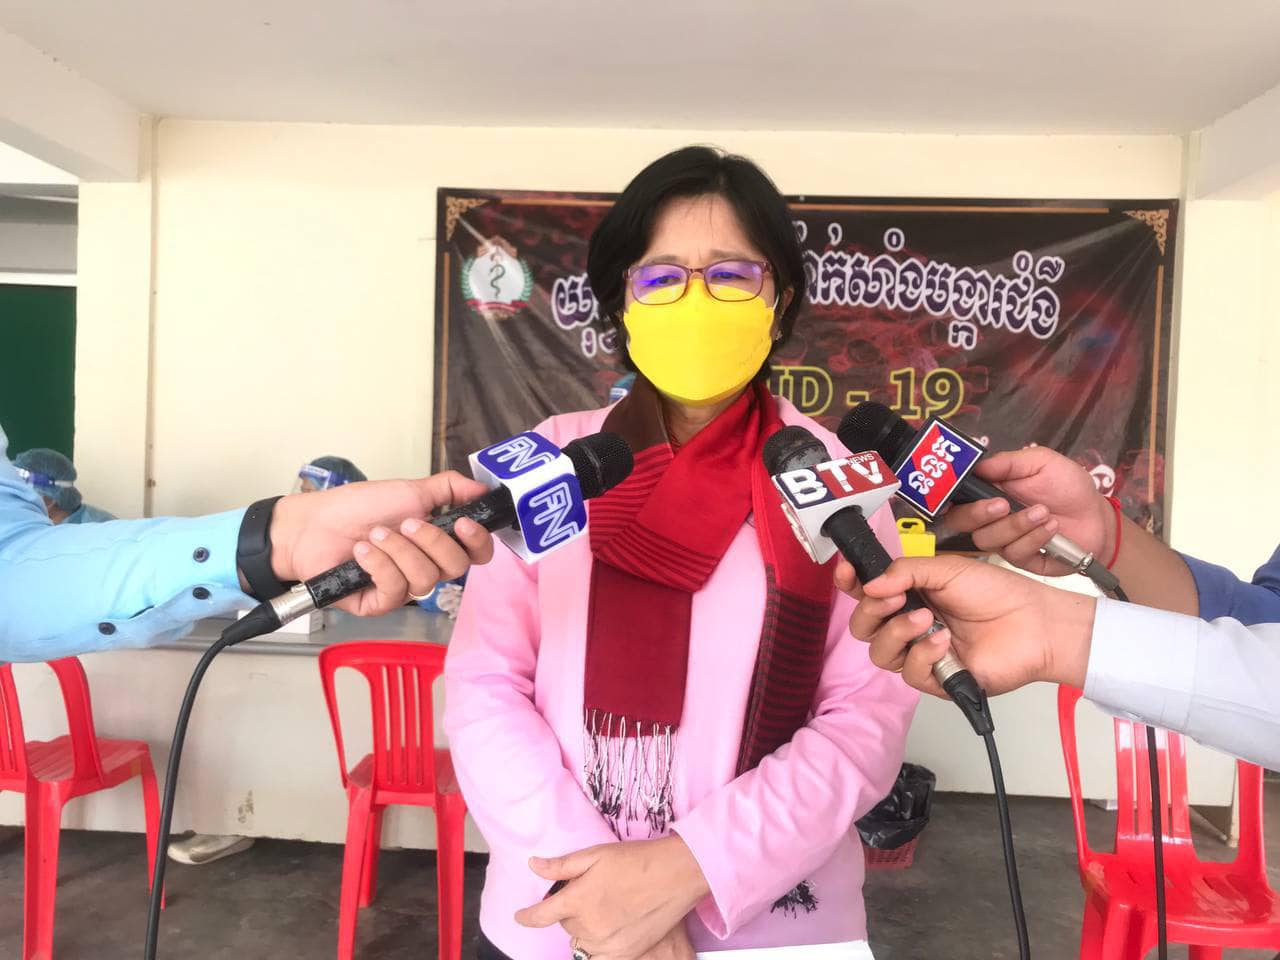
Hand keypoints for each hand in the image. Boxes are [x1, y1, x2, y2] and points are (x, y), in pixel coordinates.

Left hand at [262, 472, 494, 615]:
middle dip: (432, 541)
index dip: (477, 541)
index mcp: (438, 542)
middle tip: (405, 523)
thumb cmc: (358, 507)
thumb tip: (484, 488)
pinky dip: (380, 566)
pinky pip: (395, 591)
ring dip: (399, 551)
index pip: (476, 553)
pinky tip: (362, 553)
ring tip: (375, 534)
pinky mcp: (380, 603)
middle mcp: (426, 566)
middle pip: (456, 568)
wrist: (313, 524)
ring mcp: (404, 587)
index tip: (464, 522)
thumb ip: (450, 488)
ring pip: (425, 579)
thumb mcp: (409, 489)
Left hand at [514, 836, 708, 959]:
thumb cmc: (636, 860)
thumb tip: (534, 865)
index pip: (541, 915)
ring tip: (606, 907)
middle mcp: (588, 927)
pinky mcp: (625, 954)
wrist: (675, 875)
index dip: (527, 916)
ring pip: (582, 941)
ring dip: (585, 928)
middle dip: (571, 910)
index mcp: (577, 900)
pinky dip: (599, 944)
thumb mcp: (595, 855)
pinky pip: (599, 956)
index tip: (520, 916)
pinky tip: (612, 926)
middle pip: (566, 925)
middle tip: (592, 892)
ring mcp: (607, 944)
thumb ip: (561, 865)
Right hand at [836, 555, 1095, 697]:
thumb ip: (905, 572)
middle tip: (891, 598)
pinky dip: (922, 654)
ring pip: (880, 653)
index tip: (848, 573)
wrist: (1033, 622)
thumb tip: (869, 585)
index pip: (866, 594)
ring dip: (896, 633)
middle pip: (863, 628)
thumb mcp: (946, 568)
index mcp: (908, 595)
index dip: (851, 585)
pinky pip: (910, 674)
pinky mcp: (937, 680)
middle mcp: (909, 625)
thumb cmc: (996, 592)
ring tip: (925, 619)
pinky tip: (944, 641)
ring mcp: (921, 654)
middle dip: (870, 612)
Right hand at [942, 446, 1112, 575]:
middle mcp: (989, 518)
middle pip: (960, 522)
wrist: (1097, 518)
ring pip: (987, 539)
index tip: (955, 494)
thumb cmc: (1069, 488)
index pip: (956, 497)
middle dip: (978, 514)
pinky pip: (1014, 553)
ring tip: (1043, 512)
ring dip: (1016, 525)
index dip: (948, 497)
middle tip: (1003, 504)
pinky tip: (1051, 528)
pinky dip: (1034, 538)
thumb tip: (977, 464)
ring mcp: (1003, 540)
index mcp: (988, 492)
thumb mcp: (1041, 462)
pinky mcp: (1021, 559)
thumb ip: (1008, 462)